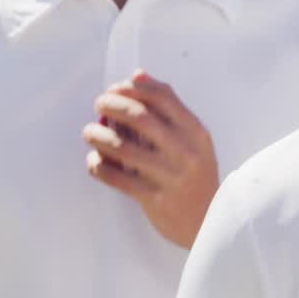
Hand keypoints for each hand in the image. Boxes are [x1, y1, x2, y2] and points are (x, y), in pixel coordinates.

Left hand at [83, 70, 219, 248]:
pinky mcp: (155, 199)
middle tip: (99, 104)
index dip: (134, 89)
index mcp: (195, 132)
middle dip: (113, 106)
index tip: (116, 87)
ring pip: (123, 148)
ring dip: (99, 136)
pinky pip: (117, 178)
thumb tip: (138, 75)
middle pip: (141, 118)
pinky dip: (100, 166)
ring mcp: (170, 176)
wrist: (209, 222)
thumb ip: (167, 108)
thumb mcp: (192, 139)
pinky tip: (94, 161)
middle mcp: (185, 152)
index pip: (163, 97)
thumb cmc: (195, 175)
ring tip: (90, 132)